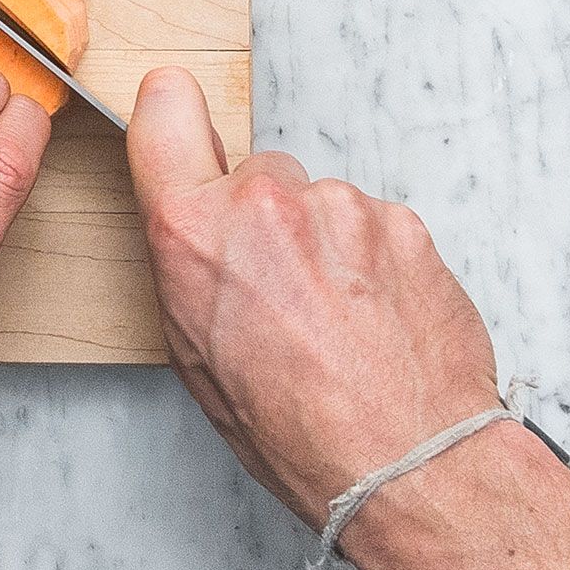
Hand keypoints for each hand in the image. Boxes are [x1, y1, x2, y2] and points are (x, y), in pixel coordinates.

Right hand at [125, 66, 500, 527]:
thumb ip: (187, 262)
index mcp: (191, 231)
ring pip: (320, 204)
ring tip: (336, 318)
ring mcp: (340, 205)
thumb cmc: (294, 426)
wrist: (405, 459)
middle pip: (255, 172)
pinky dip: (373, 262)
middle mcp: (263, 202)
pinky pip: (374, 226)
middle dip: (263, 216)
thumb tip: (193, 230)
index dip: (170, 110)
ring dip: (324, 245)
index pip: (164, 111)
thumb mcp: (192, 351)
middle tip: (281, 287)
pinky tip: (374, 317)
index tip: (176, 109)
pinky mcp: (402, 221)